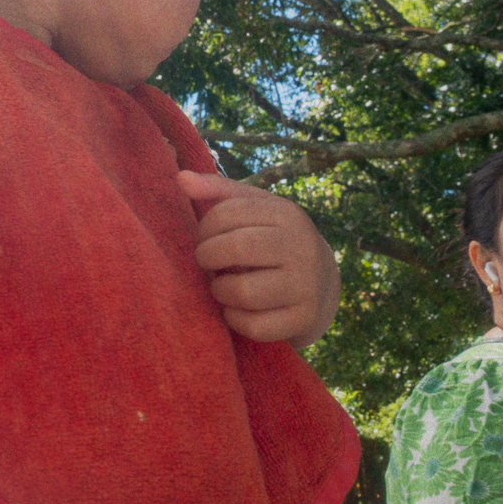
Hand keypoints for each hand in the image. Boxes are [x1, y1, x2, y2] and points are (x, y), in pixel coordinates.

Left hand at [178, 168, 339, 347]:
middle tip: (207, 262)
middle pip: (235, 248)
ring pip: (242, 292)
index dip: (204, 228)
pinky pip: (252, 325)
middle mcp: (302, 247)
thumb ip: (217, 191)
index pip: (227, 213)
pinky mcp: (303, 319)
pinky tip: (236, 309)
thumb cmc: (273, 239)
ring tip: (221, 285)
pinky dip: (234, 319)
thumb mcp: (254, 208)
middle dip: (208, 257)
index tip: (205, 239)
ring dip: (219, 290)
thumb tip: (181, 178)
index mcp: (287, 214)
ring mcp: (306, 286)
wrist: (321, 284)